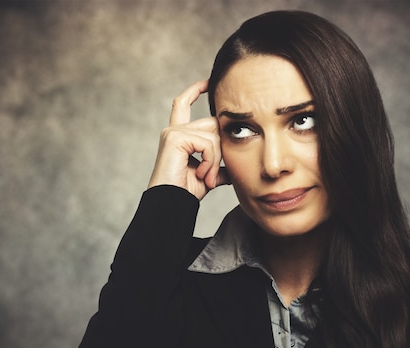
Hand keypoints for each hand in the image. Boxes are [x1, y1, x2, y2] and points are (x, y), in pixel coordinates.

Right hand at [148, 79, 229, 199]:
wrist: (171, 203)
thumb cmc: (186, 191)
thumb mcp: (209, 173)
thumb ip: (221, 163)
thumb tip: (238, 160)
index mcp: (179, 135)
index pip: (183, 103)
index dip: (196, 91)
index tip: (210, 82)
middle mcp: (174, 129)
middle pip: (213, 123)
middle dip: (220, 149)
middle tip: (213, 175)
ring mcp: (173, 132)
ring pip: (214, 136)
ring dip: (215, 160)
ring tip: (207, 177)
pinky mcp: (175, 137)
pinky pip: (208, 143)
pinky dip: (210, 161)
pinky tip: (202, 174)